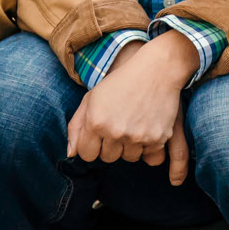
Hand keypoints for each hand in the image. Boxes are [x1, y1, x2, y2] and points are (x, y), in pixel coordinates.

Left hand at [67, 33, 193, 179]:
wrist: (157, 71)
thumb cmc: (120, 83)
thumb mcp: (91, 98)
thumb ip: (76, 126)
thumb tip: (71, 154)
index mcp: (96, 122)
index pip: (86, 155)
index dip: (91, 146)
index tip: (99, 136)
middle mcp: (115, 132)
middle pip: (108, 158)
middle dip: (111, 146)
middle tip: (119, 126)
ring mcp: (137, 137)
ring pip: (129, 158)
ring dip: (130, 148)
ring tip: (134, 126)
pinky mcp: (158, 139)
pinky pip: (150, 158)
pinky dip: (149, 148)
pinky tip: (147, 131)